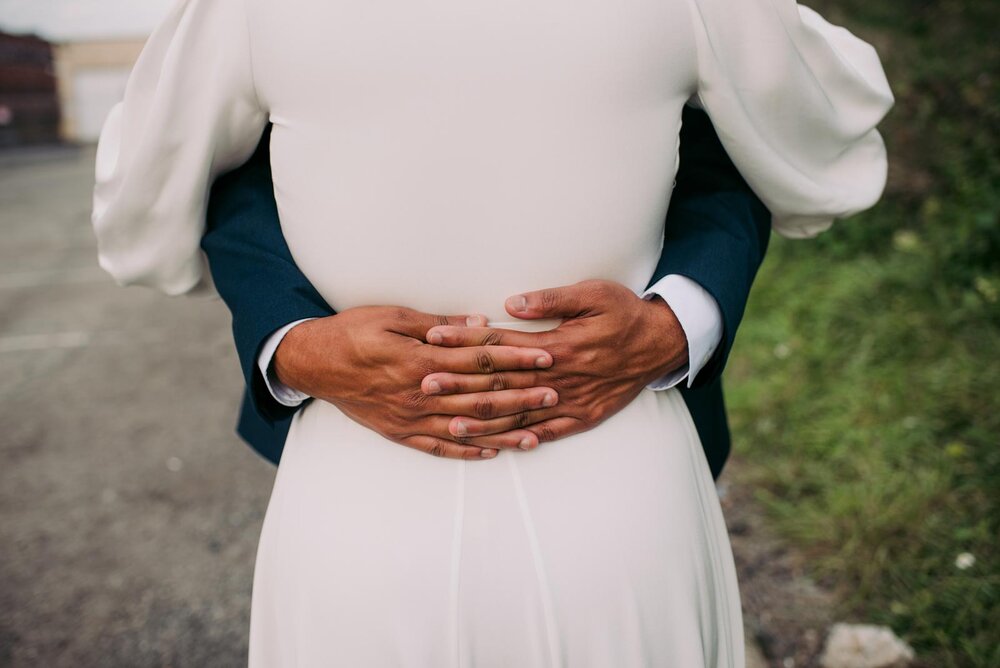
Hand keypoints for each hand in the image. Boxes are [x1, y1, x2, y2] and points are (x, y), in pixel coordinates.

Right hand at [272, 306, 558, 459]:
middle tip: (555, 394)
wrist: (313, 363)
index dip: (516, 357)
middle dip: (521, 395)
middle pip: (481, 396)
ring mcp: (410, 417)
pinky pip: (440, 446)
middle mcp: (420, 393)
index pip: (480, 360)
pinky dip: (469, 450)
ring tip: (538, 430)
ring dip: (504, 429)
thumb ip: (439, 323)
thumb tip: (479, 323)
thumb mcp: (392, 315)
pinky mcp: (400, 432)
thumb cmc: (352, 332)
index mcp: (420, 360)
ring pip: (467, 426)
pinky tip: (494, 451)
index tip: (545, 357)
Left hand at [421, 279, 687, 443]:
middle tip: (424, 385)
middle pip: (502, 383)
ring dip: (484, 421)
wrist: (660, 343)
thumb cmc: (623, 312)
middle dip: (461, 385)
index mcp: (558, 344)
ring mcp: (571, 401)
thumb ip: (551, 300)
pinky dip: (523, 440)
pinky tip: (499, 447)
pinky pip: (547, 433)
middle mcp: (560, 377)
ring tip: (449, 425)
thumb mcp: (592, 294)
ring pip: (519, 414)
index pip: (500, 344)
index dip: (465, 341)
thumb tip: (512, 304)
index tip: (434, 339)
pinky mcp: (582, 416)